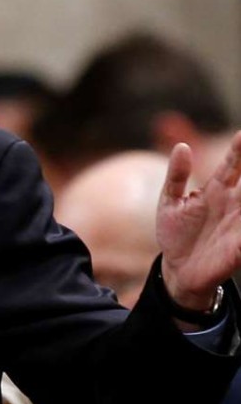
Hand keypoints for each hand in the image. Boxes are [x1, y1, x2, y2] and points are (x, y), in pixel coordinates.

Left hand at [158, 130, 240, 311]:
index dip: (238, 150)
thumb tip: (181, 147)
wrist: (179, 269)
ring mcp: (240, 223)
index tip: (240, 134)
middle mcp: (234, 203)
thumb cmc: (176, 233)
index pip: (232, 165)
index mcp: (217, 190)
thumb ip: (176, 175)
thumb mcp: (170, 202)